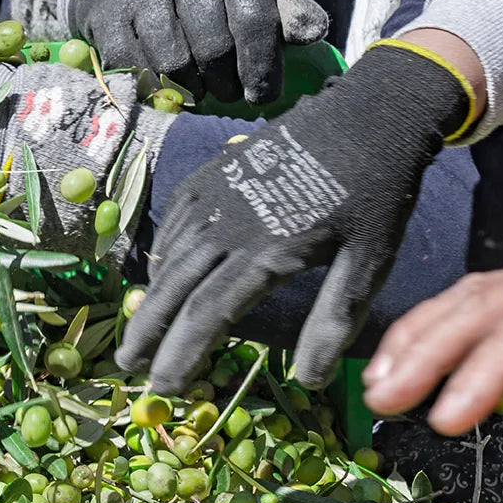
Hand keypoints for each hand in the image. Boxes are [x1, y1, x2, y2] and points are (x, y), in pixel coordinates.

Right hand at [69, 0, 326, 103]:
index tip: (262, 96)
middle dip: (224, 82)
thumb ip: (283, 13)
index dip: (261, 67)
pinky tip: (161, 81)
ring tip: (196, 86)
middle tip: (226, 92)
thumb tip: (316, 33)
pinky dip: (151, 84)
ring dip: (188, 88)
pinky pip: (134, 67)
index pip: (253, 19)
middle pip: (213, 47)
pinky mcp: (106, 11)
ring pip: (173, 63)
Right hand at [117, 42, 473, 392]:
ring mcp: (214, 195)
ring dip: (151, 298)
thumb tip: (309, 382)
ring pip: (169, 257)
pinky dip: (163, 257)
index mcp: (266, 250)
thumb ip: (334, 320)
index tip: (164, 388)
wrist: (369, 114)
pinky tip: (162, 277)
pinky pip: (174, 224)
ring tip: (139, 332)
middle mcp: (227, 223)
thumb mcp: (368, 262)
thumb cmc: (375, 194)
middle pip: (173, 289)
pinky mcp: (211, 175)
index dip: (182, 355)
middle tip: (128, 367)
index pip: (208, 315)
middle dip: (148, 333)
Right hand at [363, 194, 502, 439]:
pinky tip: (410, 350)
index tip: (446, 420)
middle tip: (383, 401)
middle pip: (476, 310)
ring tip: (378, 382)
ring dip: (416, 338)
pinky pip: (474, 294)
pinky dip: (433, 322)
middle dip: (423, 355)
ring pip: (464, 297)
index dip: (478, 379)